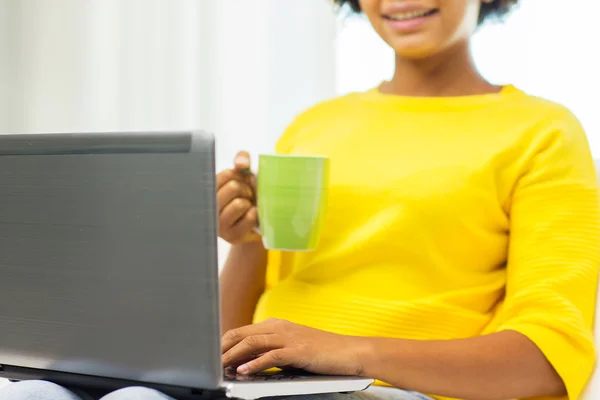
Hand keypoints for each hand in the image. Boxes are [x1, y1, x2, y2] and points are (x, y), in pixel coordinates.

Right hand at [217, 151, 260, 244]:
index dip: (241, 176)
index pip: (226, 175)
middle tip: (248, 196)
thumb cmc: (250, 196)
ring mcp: (220, 224)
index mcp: (210, 191)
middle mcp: (211, 208)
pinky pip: (250, 218)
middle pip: (233, 188)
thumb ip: (242, 160)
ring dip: (250, 203)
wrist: (260, 223)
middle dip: (247, 189)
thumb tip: (242, 163)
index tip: (243, 182)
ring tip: (249, 207)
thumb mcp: (246, 175)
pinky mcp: (232, 236)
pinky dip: (256, 214)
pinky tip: (252, 217)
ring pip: (240, 204)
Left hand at [222, 318, 367, 376]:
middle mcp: (279, 327)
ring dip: (233, 356)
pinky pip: (270, 355)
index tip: (211, 356)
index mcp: (276, 324)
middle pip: (242, 333)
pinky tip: (244, 372)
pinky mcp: (297, 350)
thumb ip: (269, 352)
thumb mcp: (290, 349)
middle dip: (222, 348)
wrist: (348, 352)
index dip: (224, 343)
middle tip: (209, 363)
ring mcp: (288, 337)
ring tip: (221, 367)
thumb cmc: (320, 353)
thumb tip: (245, 364)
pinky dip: (254, 364)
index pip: (242, 331)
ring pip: (252, 343)